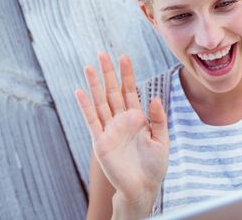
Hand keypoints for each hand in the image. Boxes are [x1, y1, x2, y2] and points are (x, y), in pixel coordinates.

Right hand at [75, 53, 168, 206]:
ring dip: (94, 85)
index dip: (127, 74)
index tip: (124, 57)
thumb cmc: (154, 166)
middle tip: (102, 54)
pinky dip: (85, 106)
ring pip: (100, 102)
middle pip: (113, 91)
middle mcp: (121, 120)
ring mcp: (109, 129)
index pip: (130, 91)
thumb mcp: (161, 140)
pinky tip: (80, 91)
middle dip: (108, 73)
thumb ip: (158, 119)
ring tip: (89, 67)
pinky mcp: (100, 141)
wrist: (142, 187)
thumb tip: (153, 98)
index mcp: (137, 118)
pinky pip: (91, 120)